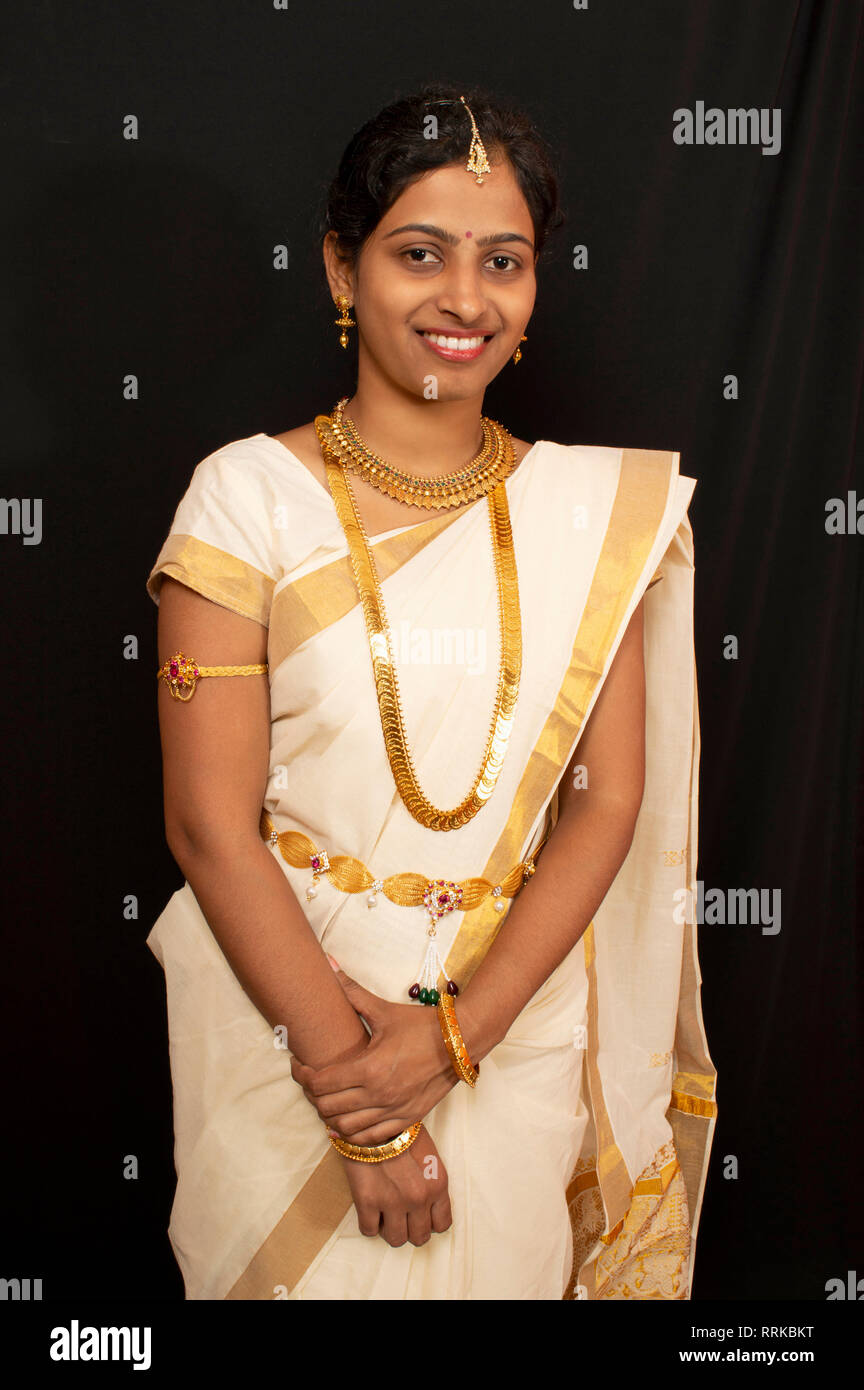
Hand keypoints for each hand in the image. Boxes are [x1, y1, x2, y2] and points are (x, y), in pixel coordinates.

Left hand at [291, 959, 456, 1144]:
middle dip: (311, 1094)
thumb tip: (328, 962)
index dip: (301, 1075)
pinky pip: (371, 1138)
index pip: (320, 1082)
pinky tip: (347, 1121)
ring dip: (330, 1116)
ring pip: (346, 1128)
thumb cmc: (421, 1025)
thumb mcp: (384, 1009)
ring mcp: (393, 1110)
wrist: (461, 1042)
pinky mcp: (407, 1119)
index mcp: (369, 1068)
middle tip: (309, 1081)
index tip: (298, 1065)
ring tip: (327, 1100)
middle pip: (327, 1107)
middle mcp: (378, 1094)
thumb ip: (352, 990)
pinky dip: (354, 1133)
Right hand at [338, 1124, 451, 1247]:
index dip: (430, 1221)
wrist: (371, 1115)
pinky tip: (369, 1207)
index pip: (442, 1224)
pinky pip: (369, 1231)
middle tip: (401, 1213)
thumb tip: (428, 1199)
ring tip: (384, 1212)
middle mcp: (419, 1197)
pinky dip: (369, 1223)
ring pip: (396, 1239)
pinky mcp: (367, 1202)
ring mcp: (393, 1202)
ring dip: (390, 1228)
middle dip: (410, 1228)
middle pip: (419, 1237)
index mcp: (438, 1183)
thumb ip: (431, 1179)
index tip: (420, 1214)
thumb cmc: (400, 1128)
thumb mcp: (428, 1151)